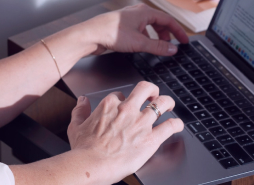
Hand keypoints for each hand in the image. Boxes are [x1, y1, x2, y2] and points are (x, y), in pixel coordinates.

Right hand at [67, 81, 183, 183]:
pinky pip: (170, 126)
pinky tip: (178, 125)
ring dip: (168, 102)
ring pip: (162, 104)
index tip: (126, 105)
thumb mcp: (76, 126)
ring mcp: (141, 123)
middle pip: (145, 89)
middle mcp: (127, 110)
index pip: (121, 95)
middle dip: (152, 90)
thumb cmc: (83, 149)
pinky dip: (177, 124)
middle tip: (154, 95)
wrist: (91, 164)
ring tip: (169, 105)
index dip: (125, 100)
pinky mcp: (151, 138)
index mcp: (110, 105)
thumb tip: (82, 101)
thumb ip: (79, 111)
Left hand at [82, 4, 189, 56]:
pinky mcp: (122, 26)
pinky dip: (146, 38)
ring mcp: (129, 19)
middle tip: (171, 46)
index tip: (184, 40)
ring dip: (156, 37)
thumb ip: (158, 47)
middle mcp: (138, 13)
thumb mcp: (139, 43)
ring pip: (149, 27)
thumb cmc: (111, 33)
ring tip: (158, 48)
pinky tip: (143, 46)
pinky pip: (140, 30)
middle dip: (167, 34)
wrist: (90, 35)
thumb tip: (172, 49)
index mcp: (144, 12)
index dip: (178, 31)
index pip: (168, 20)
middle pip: (159, 22)